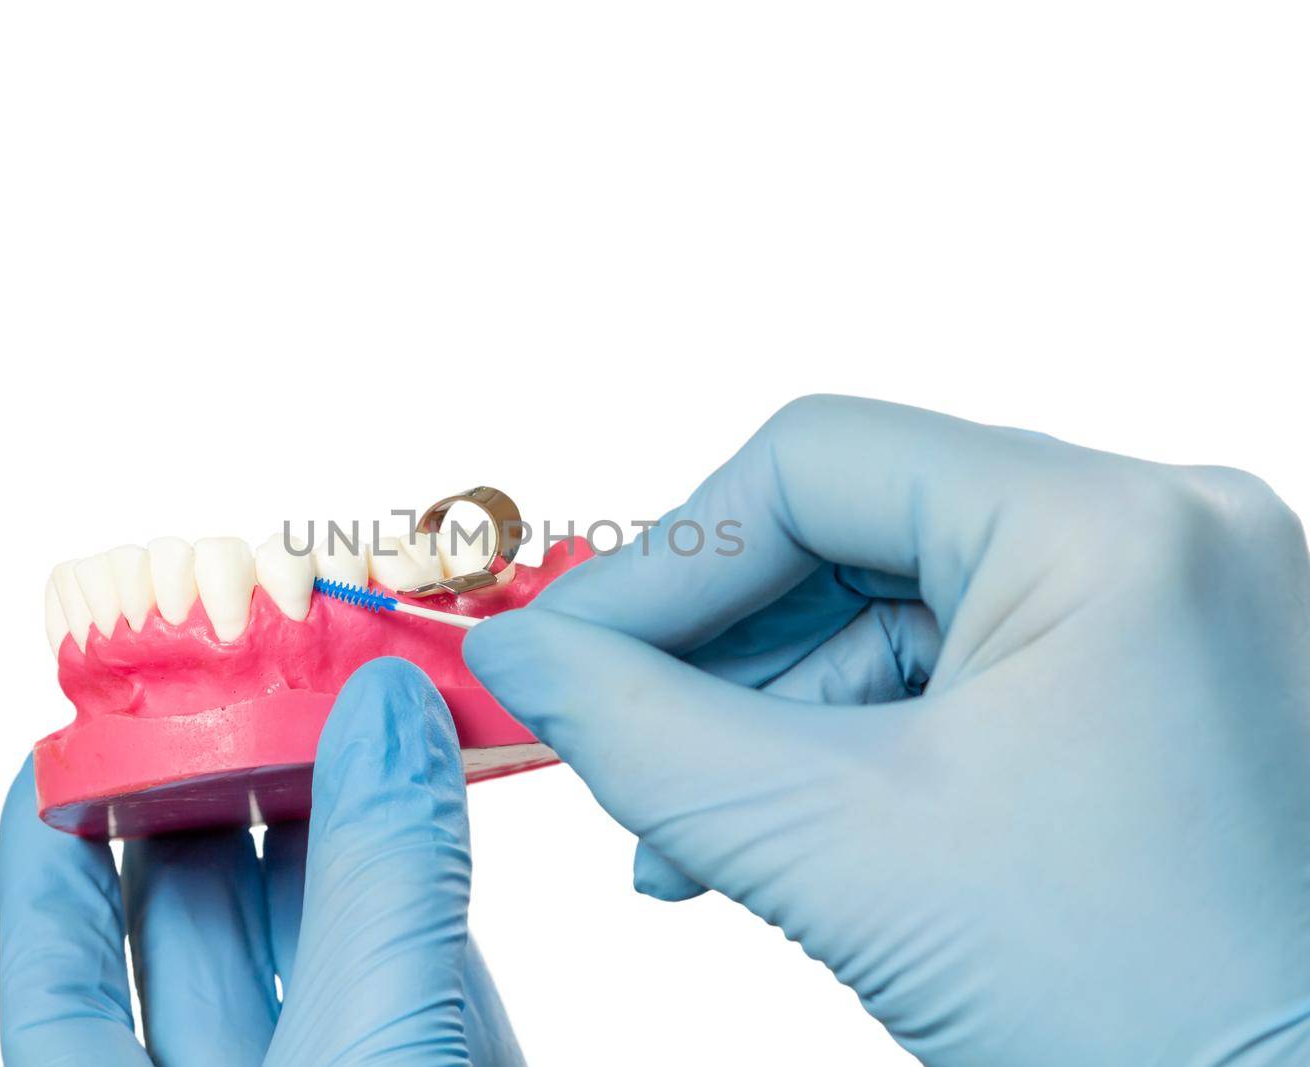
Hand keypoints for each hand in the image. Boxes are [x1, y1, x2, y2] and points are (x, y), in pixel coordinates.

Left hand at [0, 658, 523, 1066]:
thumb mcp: (369, 1056)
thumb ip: (377, 890)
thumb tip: (383, 713)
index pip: (57, 970)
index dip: (48, 850)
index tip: (60, 738)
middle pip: (198, 916)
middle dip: (227, 782)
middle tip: (254, 665)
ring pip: (319, 921)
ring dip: (341, 804)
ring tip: (352, 690)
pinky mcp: (447, 1060)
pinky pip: (423, 949)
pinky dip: (432, 859)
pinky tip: (441, 777)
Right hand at [464, 395, 1309, 1065]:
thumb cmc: (1155, 1019)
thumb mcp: (846, 854)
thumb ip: (646, 735)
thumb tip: (522, 660)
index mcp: (1115, 527)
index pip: (816, 463)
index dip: (667, 562)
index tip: (566, 651)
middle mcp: (1160, 534)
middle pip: (852, 536)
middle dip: (715, 658)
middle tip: (617, 743)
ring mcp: (1170, 606)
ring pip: (897, 614)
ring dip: (775, 719)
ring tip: (697, 836)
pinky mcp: (1156, 679)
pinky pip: (961, 671)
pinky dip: (858, 744)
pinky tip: (789, 832)